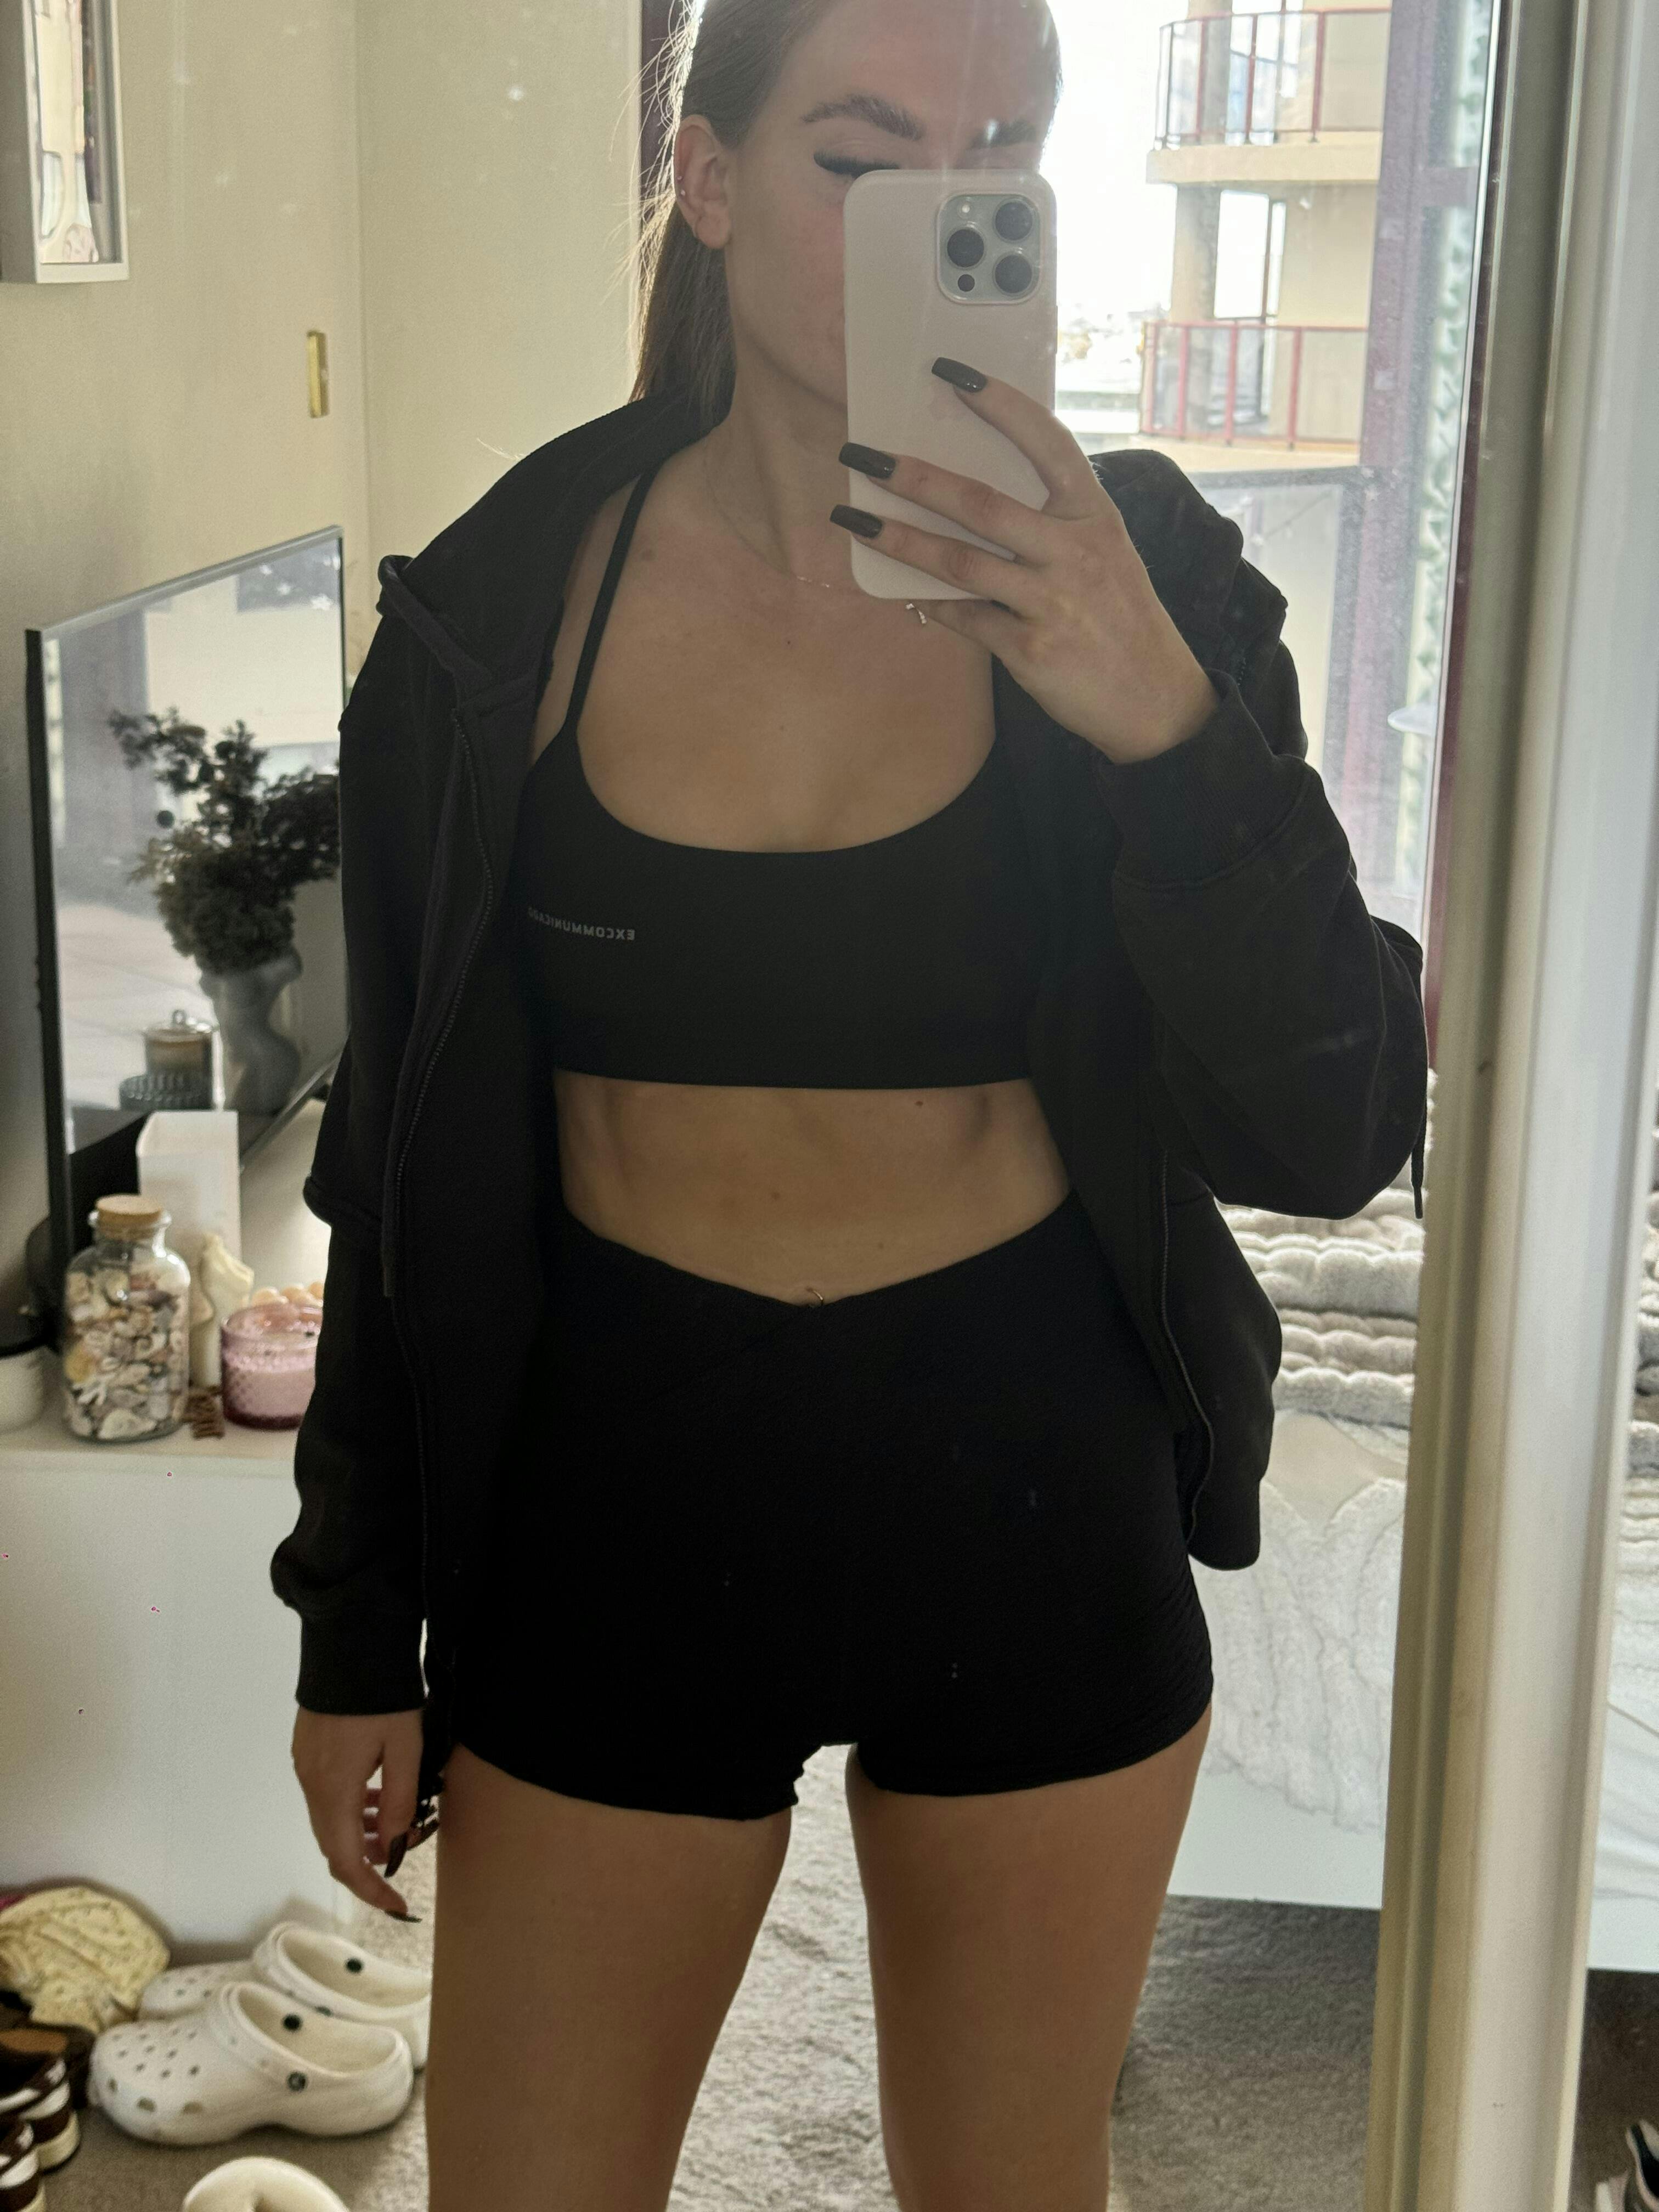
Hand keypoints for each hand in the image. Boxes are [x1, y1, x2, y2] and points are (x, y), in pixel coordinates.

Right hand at [291, 1705, 428, 1919]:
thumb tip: (396, 1845)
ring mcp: (305, 1766)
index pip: (347, 1861)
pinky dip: (353, 1807)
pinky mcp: (307, 1750)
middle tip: (409, 1846)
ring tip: (401, 1819)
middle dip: (371, 1858)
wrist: (350, 1642)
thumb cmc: (382, 1695)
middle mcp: (311, 1784)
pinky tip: (379, 1793)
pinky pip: (327, 1795)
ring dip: (363, 1830)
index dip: (372, 1889)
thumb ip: (401, 1800)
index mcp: (334, 1790)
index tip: (399, 1905)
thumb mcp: (405, 1748)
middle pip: (335, 1844)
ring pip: (331, 1819)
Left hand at [832, 360, 1222, 765]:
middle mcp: (1074, 550)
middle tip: (862, 456)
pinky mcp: (1031, 649)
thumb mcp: (1103, 555)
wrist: (1155, 699)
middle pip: (982, 503)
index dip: (1000, 404)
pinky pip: (966, 619)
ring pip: (961, 562)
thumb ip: (1053, 525)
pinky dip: (933, 605)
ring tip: (856, 521)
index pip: (1046, 442)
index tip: (952, 374)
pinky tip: (905, 596)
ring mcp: (1052, 601)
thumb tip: (976, 501)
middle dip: (915, 478)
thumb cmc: (1120, 618)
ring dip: (900, 540)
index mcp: (1094, 515)